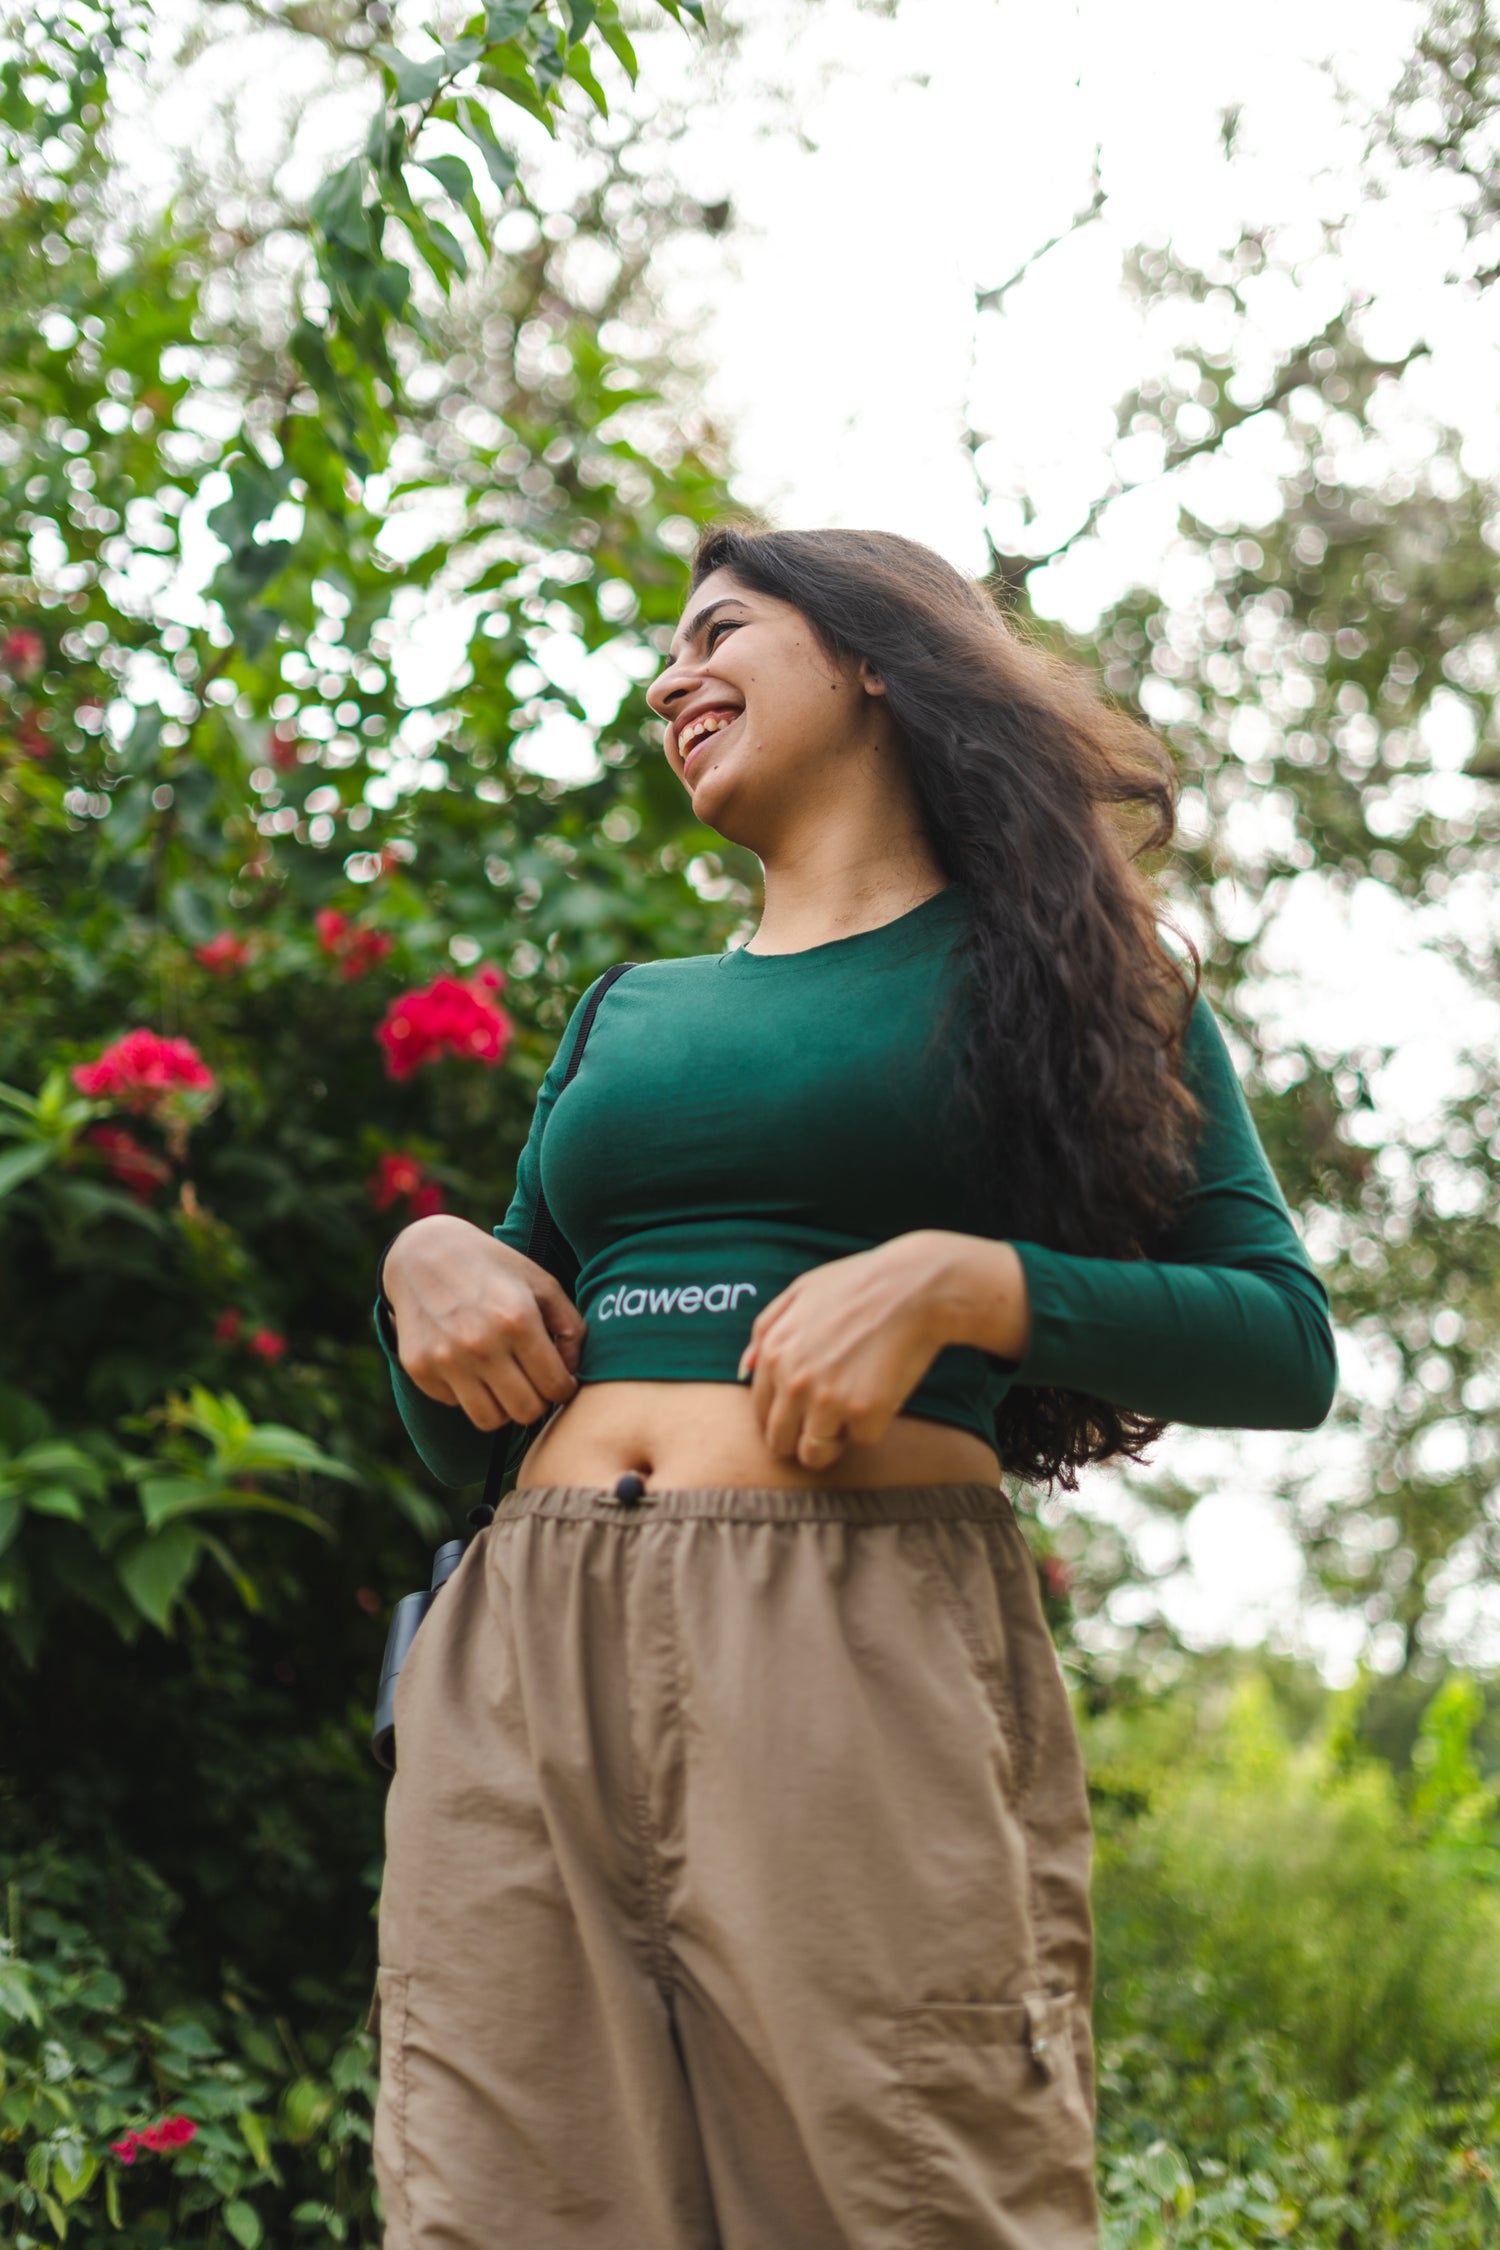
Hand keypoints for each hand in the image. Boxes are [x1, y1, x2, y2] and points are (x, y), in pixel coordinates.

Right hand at [382, 1215, 583, 1431]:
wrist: (422, 1253)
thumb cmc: (493, 1268)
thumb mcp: (541, 1283)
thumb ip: (571, 1328)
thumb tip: (572, 1372)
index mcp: (517, 1319)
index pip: (555, 1387)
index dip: (564, 1389)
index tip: (559, 1380)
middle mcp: (480, 1343)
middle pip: (526, 1412)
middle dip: (537, 1402)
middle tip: (532, 1383)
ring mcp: (446, 1358)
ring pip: (489, 1420)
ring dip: (503, 1406)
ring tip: (504, 1381)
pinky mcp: (419, 1368)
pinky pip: (456, 1404)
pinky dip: (467, 1392)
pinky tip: (469, 1364)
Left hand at [740, 1231, 1029, 1469]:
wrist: (915, 1286)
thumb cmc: (860, 1285)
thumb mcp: (801, 1292)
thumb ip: (766, 1329)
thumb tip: (745, 1368)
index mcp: (773, 1354)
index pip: (761, 1413)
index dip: (786, 1416)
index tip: (808, 1410)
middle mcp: (793, 1381)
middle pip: (780, 1443)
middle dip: (801, 1438)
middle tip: (831, 1421)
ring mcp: (827, 1400)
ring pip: (814, 1455)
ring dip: (833, 1443)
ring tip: (854, 1414)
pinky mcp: (863, 1413)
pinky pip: (861, 1441)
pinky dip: (874, 1425)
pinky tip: (884, 1393)